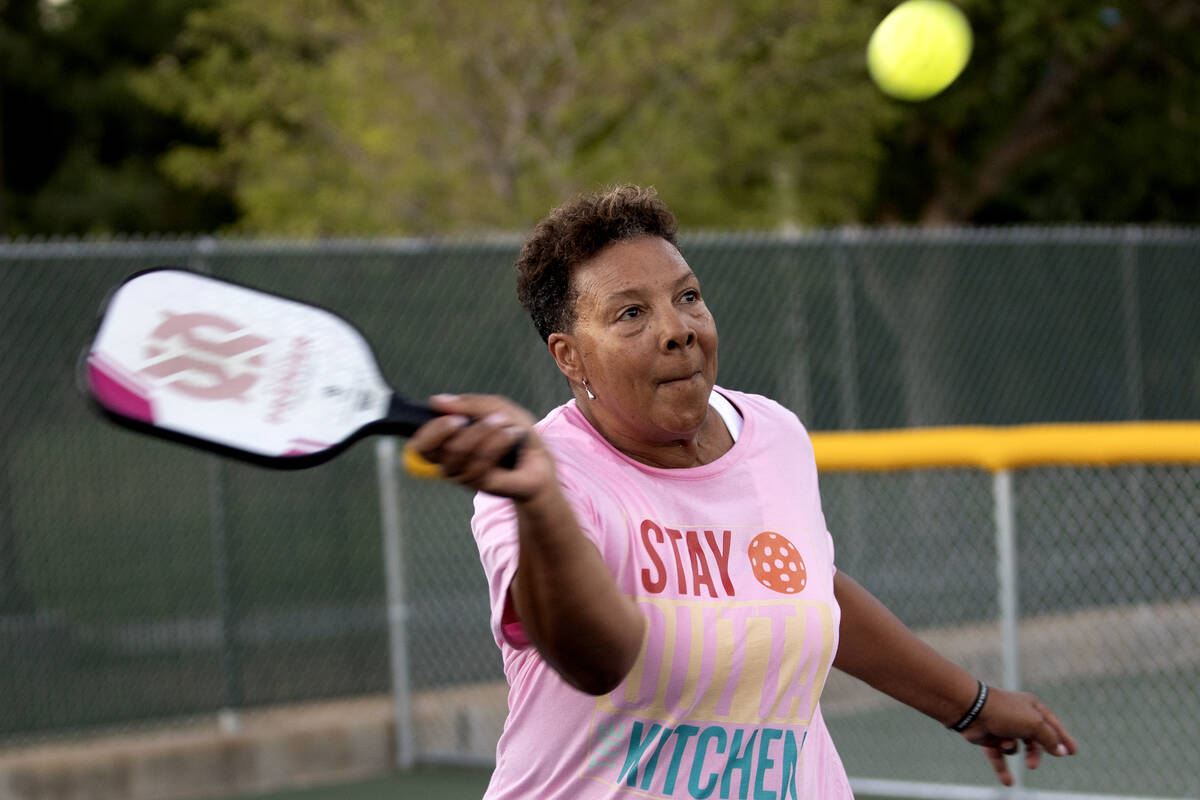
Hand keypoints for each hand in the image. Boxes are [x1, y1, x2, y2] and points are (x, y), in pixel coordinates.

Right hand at [407, 393, 555, 501]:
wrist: (539, 461)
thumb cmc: (513, 434)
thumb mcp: (495, 408)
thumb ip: (468, 403)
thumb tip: (437, 401)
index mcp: (446, 446)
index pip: (420, 446)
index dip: (430, 430)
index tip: (454, 416)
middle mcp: (450, 465)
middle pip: (439, 449)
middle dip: (459, 426)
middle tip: (480, 417)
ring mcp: (465, 478)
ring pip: (461, 452)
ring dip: (485, 430)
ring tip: (504, 423)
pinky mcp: (483, 485)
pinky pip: (482, 462)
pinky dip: (500, 441)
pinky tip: (514, 433)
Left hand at [959, 687, 1077, 785]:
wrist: (971, 710)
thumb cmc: (1005, 713)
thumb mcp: (1035, 724)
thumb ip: (1049, 738)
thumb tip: (1061, 751)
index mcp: (1032, 707)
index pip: (1052, 725)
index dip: (1063, 738)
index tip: (1073, 752)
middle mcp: (1018, 716)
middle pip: (1035, 741)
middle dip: (1035, 753)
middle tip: (1032, 765)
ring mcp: (1003, 728)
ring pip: (1016, 749)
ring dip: (1011, 749)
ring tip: (1004, 744)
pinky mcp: (990, 738)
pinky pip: (998, 757)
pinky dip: (1002, 769)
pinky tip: (1008, 782)